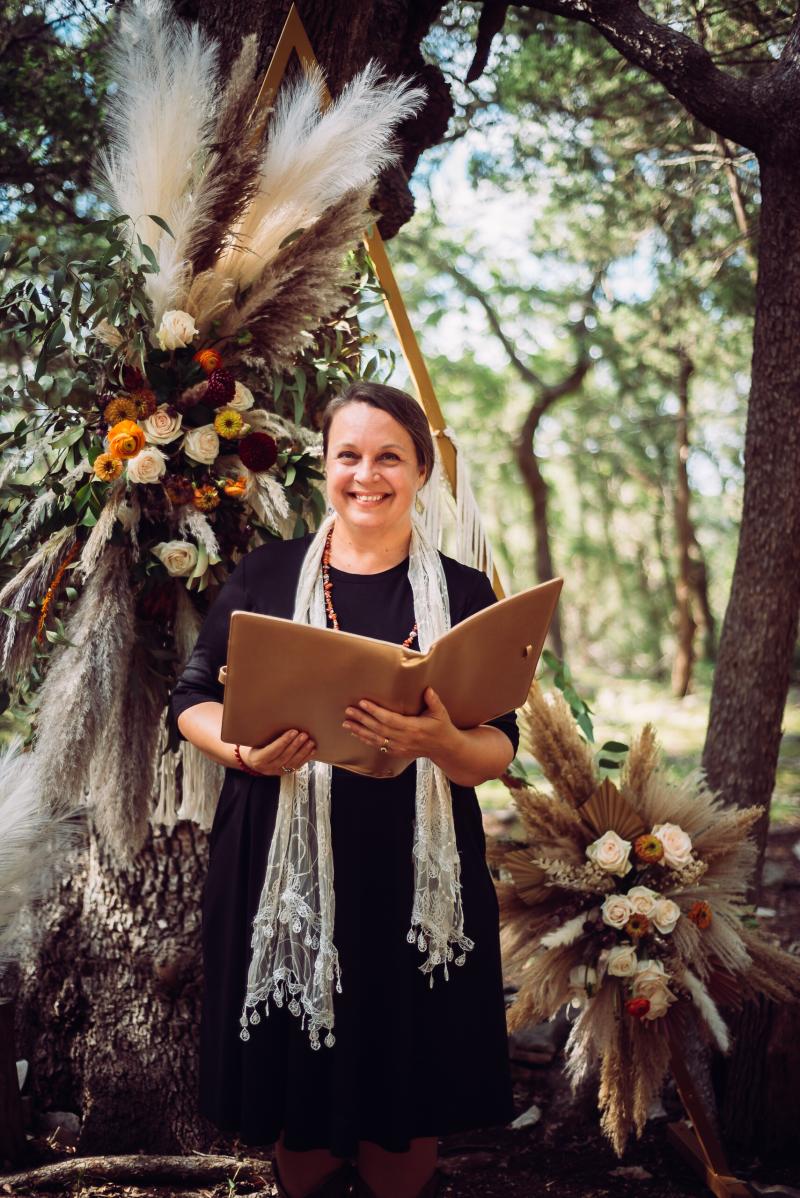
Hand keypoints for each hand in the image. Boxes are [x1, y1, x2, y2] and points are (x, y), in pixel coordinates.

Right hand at [241, 729, 315, 775]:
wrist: (254, 761)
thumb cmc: (256, 746)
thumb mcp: (257, 742)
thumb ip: (267, 736)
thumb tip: (283, 722)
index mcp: (258, 759)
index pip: (273, 750)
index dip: (284, 741)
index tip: (293, 731)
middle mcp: (268, 768)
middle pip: (284, 756)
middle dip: (296, 745)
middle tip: (304, 735)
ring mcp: (277, 772)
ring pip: (292, 763)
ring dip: (303, 752)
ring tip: (310, 742)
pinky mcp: (285, 773)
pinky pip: (297, 766)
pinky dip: (306, 758)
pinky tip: (312, 750)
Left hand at [342, 687, 460, 760]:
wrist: (444, 749)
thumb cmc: (442, 727)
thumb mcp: (440, 713)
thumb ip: (433, 700)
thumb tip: (427, 688)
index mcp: (413, 728)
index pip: (389, 719)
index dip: (374, 711)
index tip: (363, 703)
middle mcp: (403, 739)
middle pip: (378, 729)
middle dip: (362, 719)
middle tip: (348, 711)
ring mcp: (399, 747)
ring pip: (375, 739)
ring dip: (359, 731)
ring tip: (346, 723)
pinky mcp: (397, 752)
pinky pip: (378, 746)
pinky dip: (366, 739)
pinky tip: (357, 733)